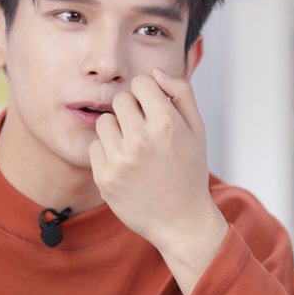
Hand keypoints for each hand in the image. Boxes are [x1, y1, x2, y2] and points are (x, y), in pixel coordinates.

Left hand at [89, 68, 227, 294]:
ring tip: (134, 149)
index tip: (152, 109)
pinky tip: (125, 166)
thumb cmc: (190, 172)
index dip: (147, 93)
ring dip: (117, 130)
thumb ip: (181, 93)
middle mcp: (141, 140)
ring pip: (104, 122)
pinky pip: (95, 147)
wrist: (181, 221)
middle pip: (119, 100)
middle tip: (144, 131)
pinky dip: (107, 153)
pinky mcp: (105, 178)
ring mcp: (120, 160)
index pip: (140, 82)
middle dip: (131, 110)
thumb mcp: (198, 130)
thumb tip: (155, 73)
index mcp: (166, 123)